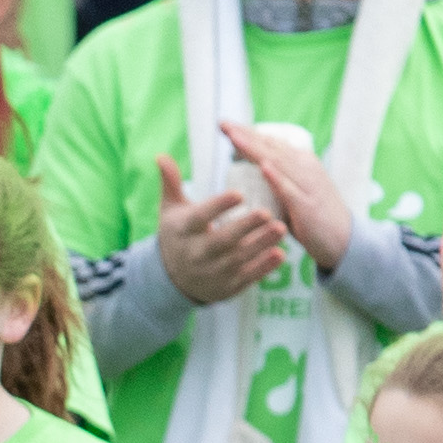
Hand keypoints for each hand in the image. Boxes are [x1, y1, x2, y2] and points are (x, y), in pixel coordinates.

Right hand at [154, 153, 289, 305]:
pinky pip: (246, 278)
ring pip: (238, 259)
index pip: (200, 218)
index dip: (218, 207)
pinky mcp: (226, 286)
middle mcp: (196, 253)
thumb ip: (171, 183)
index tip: (238, 194)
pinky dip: (263, 268)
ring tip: (280, 229)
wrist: (172, 279)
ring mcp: (212, 272)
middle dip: (244, 228)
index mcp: (183, 231)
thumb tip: (161, 156)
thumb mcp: (171, 210)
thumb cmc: (178, 235)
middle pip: (221, 241)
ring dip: (260, 245)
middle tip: (266, 213)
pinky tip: (280, 254)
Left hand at [218, 117, 351, 271]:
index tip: (224, 124)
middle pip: (270, 147)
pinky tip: (263, 167)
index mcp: (300, 162)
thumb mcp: (295, 189)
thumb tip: (255, 166)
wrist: (344, 239)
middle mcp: (304, 167)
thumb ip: (278, 177)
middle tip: (223, 123)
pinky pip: (290, 190)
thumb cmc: (314, 215)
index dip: (248, 132)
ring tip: (235, 137)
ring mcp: (307, 184)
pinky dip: (277, 178)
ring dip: (255, 149)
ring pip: (277, 162)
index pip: (270, 143)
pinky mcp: (308, 205)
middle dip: (246, 134)